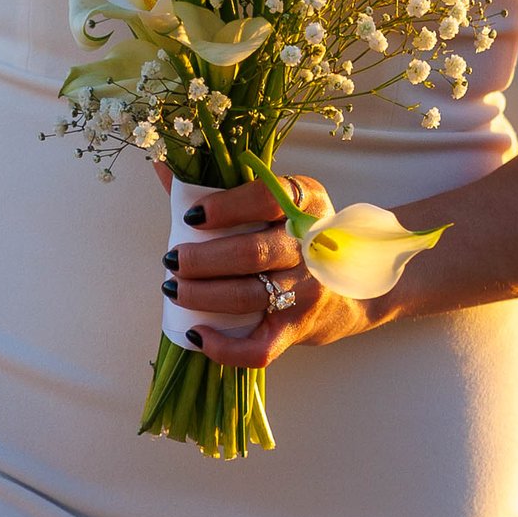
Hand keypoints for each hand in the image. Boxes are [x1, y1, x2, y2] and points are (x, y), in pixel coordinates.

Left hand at [161, 174, 403, 368]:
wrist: (355, 290)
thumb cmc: (297, 238)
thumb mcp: (276, 203)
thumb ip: (218, 185)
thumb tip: (162, 168)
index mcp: (306, 203)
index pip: (267, 199)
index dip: (226, 208)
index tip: (191, 216)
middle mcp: (311, 247)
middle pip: (252, 253)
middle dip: (202, 259)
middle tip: (173, 260)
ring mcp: (308, 291)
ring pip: (248, 296)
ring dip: (202, 295)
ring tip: (173, 287)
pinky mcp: (298, 329)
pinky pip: (260, 347)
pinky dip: (224, 348)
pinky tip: (198, 334)